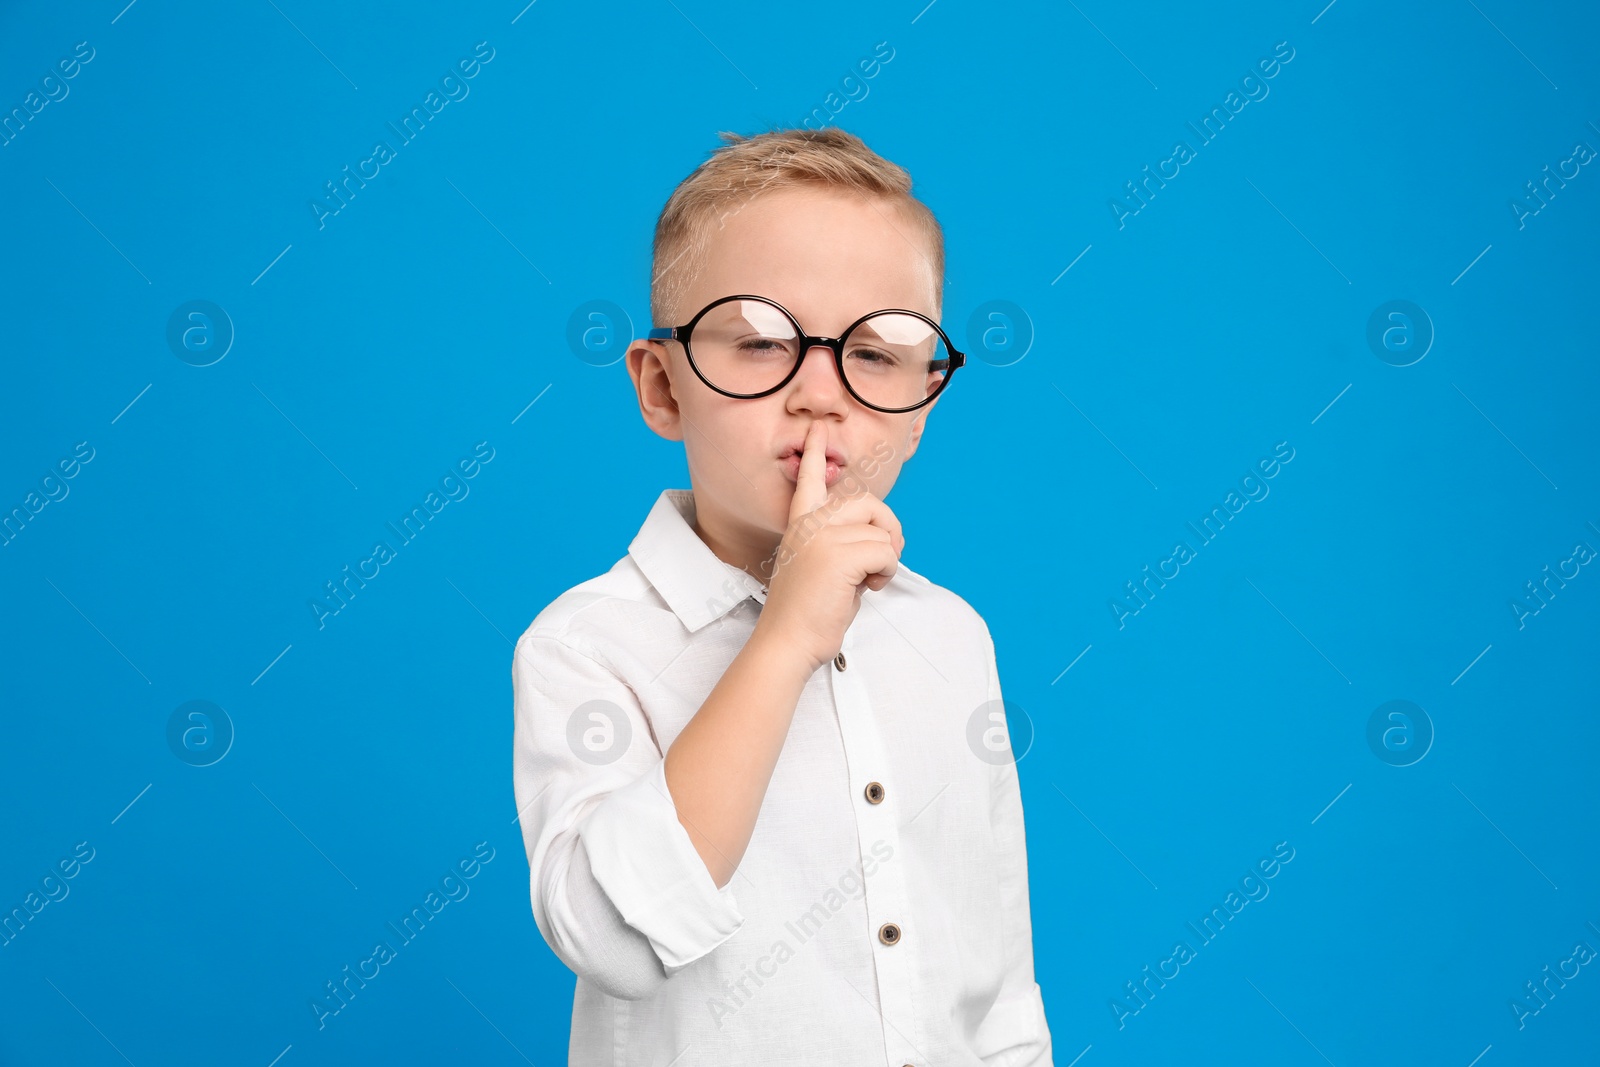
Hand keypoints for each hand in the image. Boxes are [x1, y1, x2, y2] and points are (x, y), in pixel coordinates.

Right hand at [755, 419, 904, 673]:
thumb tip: (878, 541)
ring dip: (887, 558)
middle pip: (868, 502)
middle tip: (883, 557)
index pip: (808, 480)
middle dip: (887, 528)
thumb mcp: (822, 567)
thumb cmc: (807, 613)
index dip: (814, 453)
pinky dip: (887, 573)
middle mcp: (810, 524)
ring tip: (868, 580)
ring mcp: (823, 537)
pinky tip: (868, 588)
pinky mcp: (839, 555)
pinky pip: (886, 552)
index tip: (817, 428)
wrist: (787, 641)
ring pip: (882, 531)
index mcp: (801, 525)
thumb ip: (842, 544)